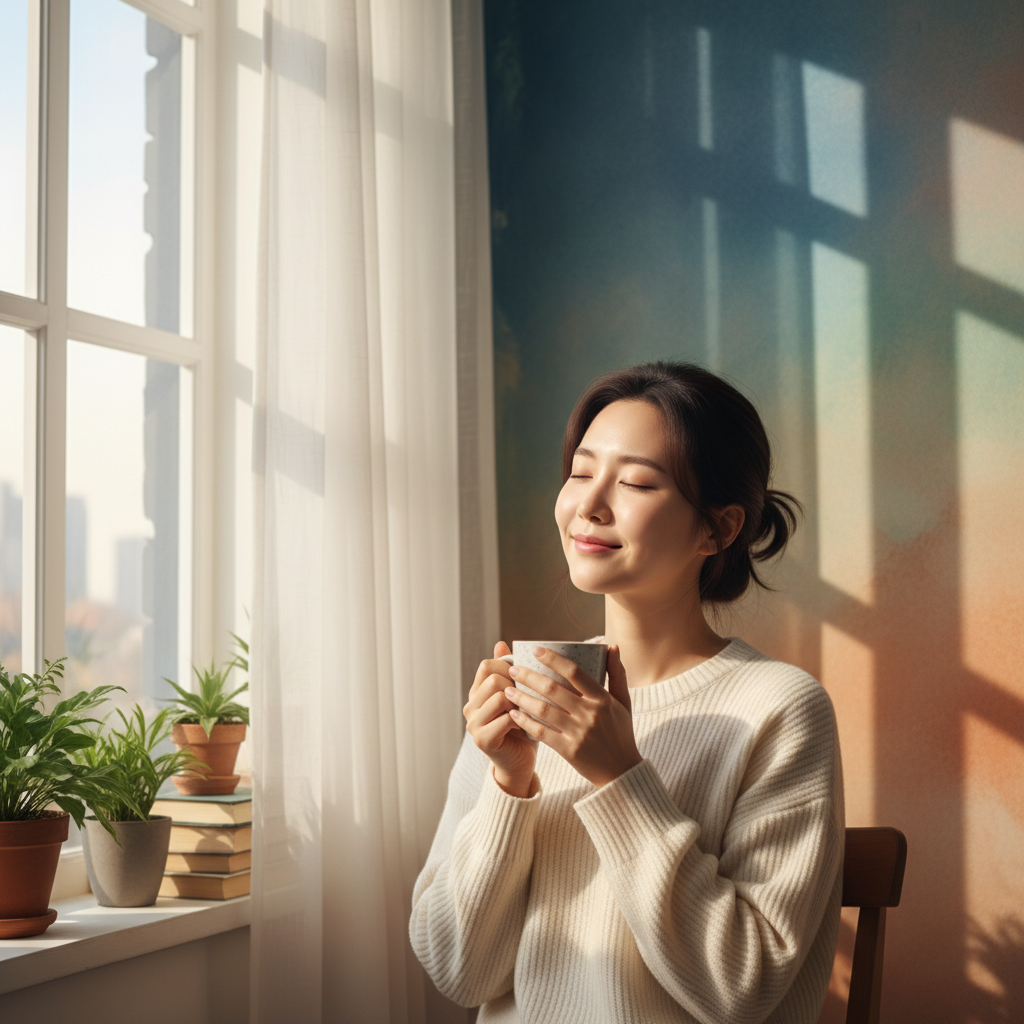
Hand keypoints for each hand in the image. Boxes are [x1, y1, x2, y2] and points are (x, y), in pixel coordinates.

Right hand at [464, 641, 537, 797]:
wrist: (520, 762)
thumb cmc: (522, 726)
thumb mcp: (516, 696)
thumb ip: (507, 671)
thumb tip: (501, 644)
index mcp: (476, 693)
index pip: (487, 665)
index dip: (509, 667)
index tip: (524, 678)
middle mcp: (470, 706)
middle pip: (493, 678)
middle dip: (516, 685)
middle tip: (528, 698)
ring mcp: (473, 723)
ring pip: (499, 696)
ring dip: (519, 703)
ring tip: (527, 712)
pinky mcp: (482, 739)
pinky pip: (505, 719)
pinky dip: (521, 720)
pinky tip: (527, 726)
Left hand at [504, 645, 640, 786]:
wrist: (622, 771)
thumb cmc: (620, 733)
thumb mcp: (623, 702)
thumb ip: (617, 673)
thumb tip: (612, 645)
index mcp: (602, 699)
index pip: (574, 672)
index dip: (553, 659)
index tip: (536, 650)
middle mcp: (590, 714)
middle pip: (553, 689)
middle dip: (529, 676)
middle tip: (513, 668)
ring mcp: (579, 733)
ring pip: (544, 710)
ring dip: (522, 698)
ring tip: (507, 689)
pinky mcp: (569, 750)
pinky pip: (542, 733)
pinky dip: (526, 722)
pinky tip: (514, 714)